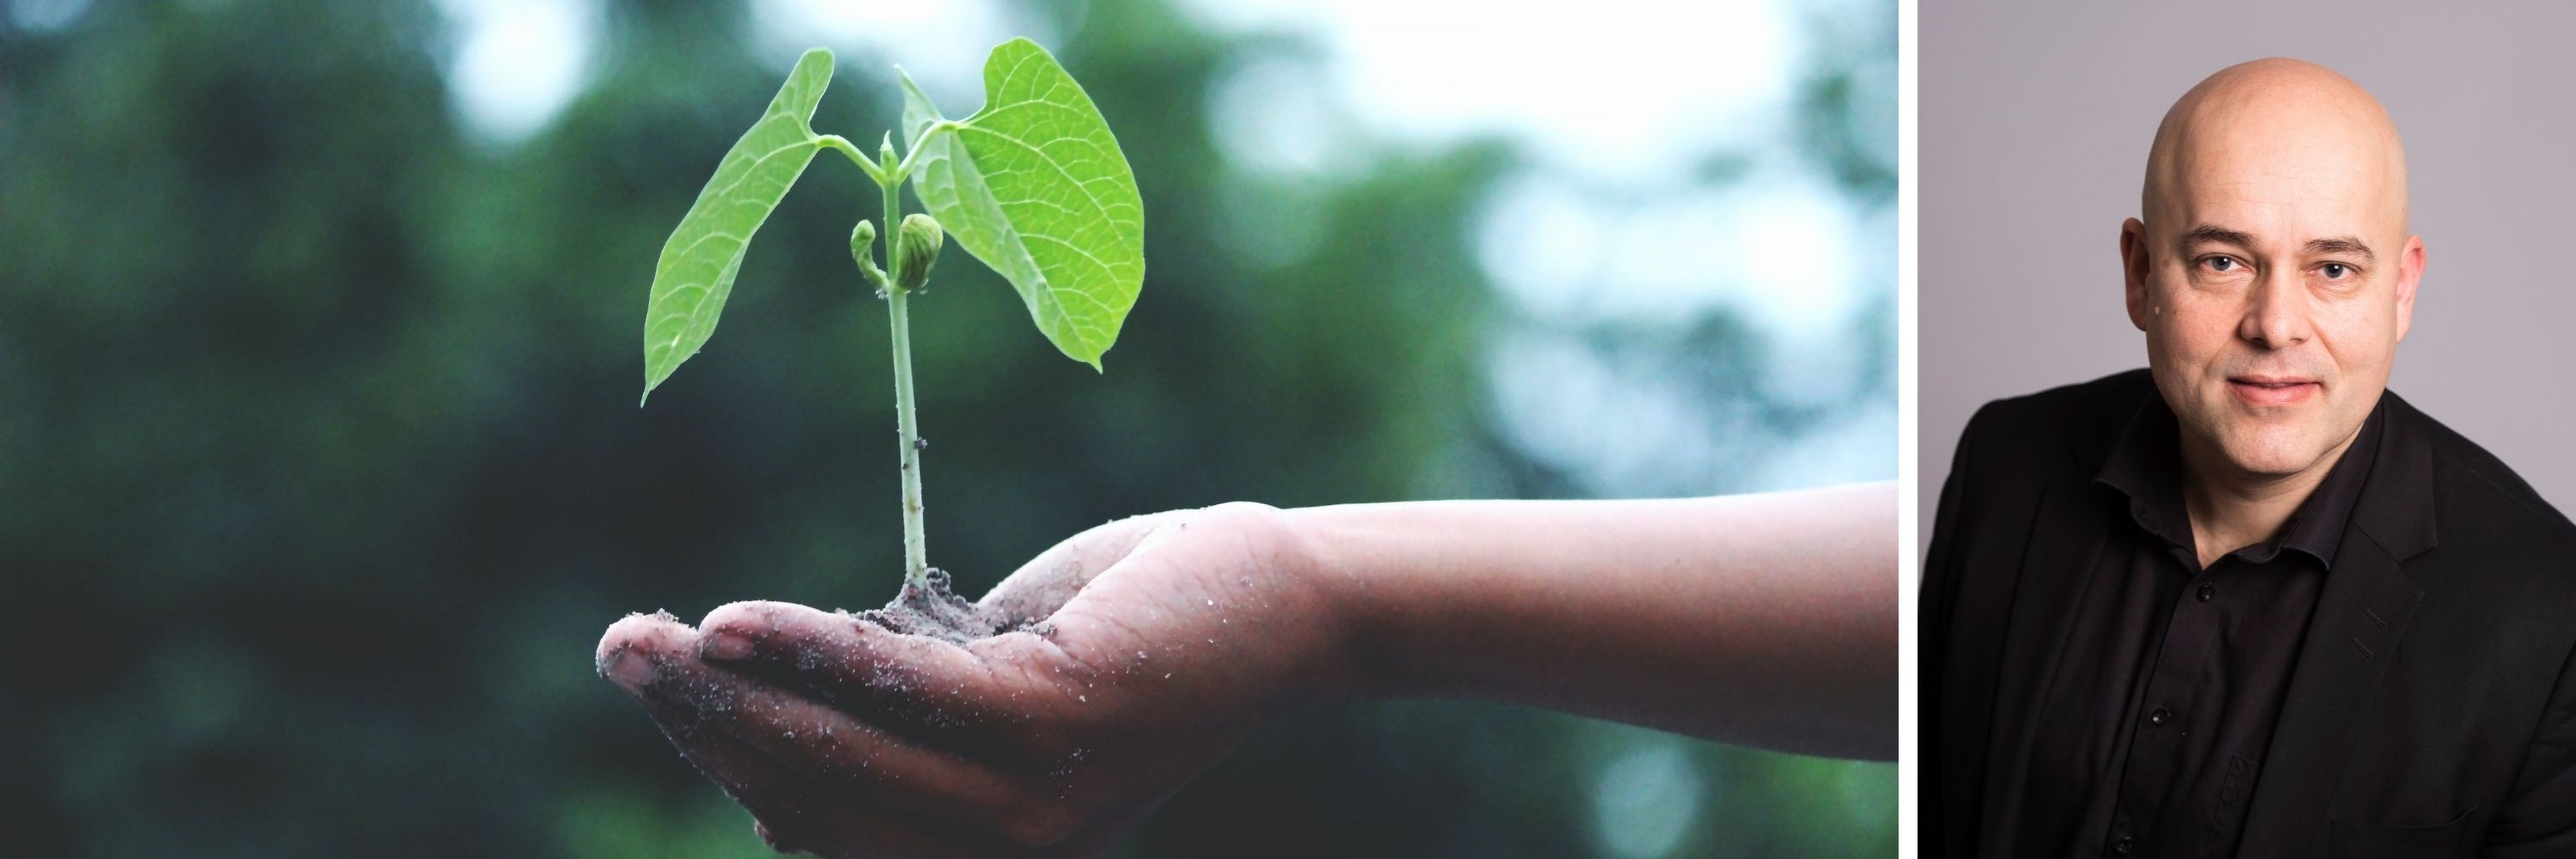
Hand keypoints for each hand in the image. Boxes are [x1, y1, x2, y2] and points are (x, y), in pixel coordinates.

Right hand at [594, 502, 1353, 857]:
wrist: (1284, 599)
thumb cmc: (1138, 624)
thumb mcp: (999, 676)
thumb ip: (904, 704)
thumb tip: (780, 704)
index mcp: (984, 853)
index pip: (821, 822)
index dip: (726, 756)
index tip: (657, 682)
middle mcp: (1006, 853)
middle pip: (812, 796)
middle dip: (702, 723)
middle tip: (618, 648)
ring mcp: (1033, 799)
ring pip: (841, 753)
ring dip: (730, 691)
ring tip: (646, 637)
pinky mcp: (1056, 721)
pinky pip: (902, 692)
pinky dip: (811, 653)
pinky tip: (736, 621)